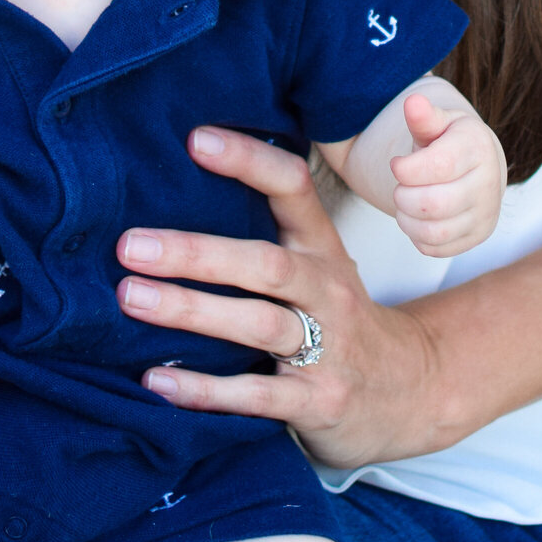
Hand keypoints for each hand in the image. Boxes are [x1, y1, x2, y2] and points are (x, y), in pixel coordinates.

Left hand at [115, 128, 456, 470]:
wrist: (410, 390)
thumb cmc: (340, 318)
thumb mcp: (320, 266)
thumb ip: (267, 235)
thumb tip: (173, 194)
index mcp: (321, 248)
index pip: (292, 188)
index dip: (248, 160)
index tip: (195, 140)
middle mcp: (327, 290)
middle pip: (265, 263)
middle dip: (196, 253)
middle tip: (131, 246)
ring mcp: (328, 348)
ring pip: (258, 324)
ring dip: (191, 311)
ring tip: (132, 298)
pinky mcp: (317, 401)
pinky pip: (257, 394)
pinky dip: (205, 389)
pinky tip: (158, 380)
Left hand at [389, 94, 506, 257]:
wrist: (480, 166)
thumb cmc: (452, 141)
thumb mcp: (439, 123)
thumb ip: (424, 117)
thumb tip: (413, 103)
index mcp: (478, 148)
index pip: (438, 166)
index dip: (406, 169)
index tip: (397, 164)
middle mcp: (489, 183)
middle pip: (432, 204)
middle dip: (403, 197)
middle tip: (400, 187)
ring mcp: (486, 214)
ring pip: (434, 232)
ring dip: (406, 219)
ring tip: (405, 203)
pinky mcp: (477, 236)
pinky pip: (436, 248)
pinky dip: (416, 236)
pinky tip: (418, 218)